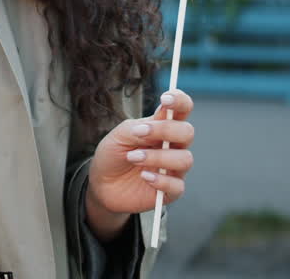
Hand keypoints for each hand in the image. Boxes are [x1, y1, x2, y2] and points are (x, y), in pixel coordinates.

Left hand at [84, 90, 194, 239]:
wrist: (102, 185)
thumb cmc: (113, 156)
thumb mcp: (118, 136)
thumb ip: (136, 128)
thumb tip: (152, 126)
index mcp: (161, 127)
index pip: (182, 109)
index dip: (179, 100)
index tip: (166, 99)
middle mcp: (172, 146)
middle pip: (187, 132)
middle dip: (166, 130)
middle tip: (140, 134)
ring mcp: (173, 168)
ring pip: (185, 159)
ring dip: (158, 157)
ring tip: (133, 158)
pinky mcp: (170, 190)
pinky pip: (177, 185)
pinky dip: (160, 180)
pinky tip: (144, 176)